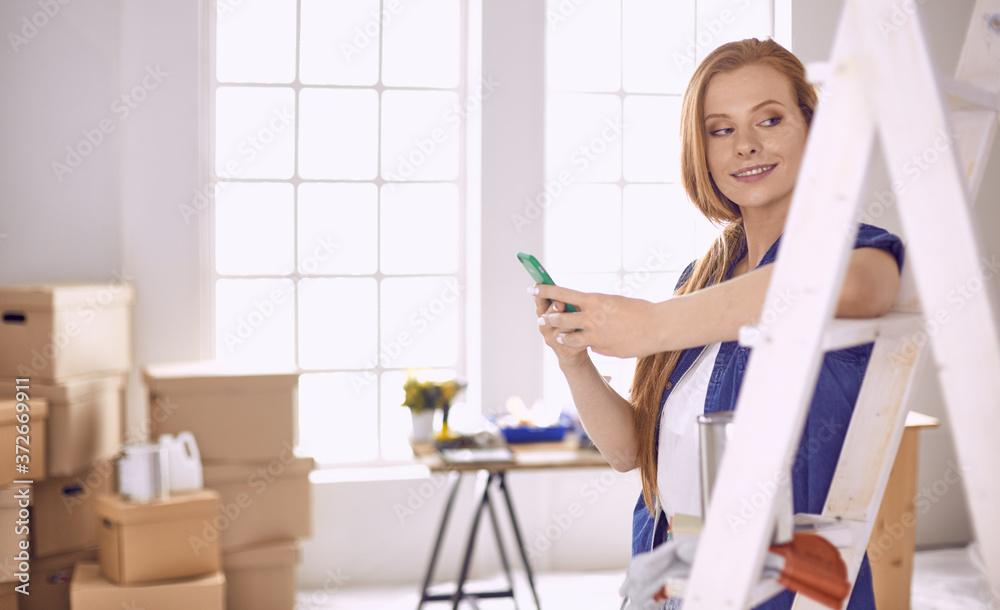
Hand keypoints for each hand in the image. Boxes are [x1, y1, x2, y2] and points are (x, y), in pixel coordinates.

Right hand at [532, 286, 588, 366]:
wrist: (573, 354)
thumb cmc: (571, 328)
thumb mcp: (566, 313)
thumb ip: (565, 304)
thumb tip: (567, 295)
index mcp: (544, 315)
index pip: (539, 302)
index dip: (539, 294)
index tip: (539, 286)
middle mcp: (545, 327)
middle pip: (548, 316)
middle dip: (554, 309)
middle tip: (560, 303)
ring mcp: (553, 340)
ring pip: (561, 329)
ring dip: (570, 323)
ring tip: (579, 318)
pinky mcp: (565, 350)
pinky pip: (573, 340)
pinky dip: (582, 335)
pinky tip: (590, 331)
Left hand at [534, 285, 662, 358]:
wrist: (657, 328)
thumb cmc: (639, 310)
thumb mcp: (614, 302)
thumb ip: (597, 307)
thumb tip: (586, 310)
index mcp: (594, 300)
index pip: (563, 293)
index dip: (546, 290)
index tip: (533, 286)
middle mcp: (592, 318)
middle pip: (561, 319)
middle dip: (549, 318)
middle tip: (542, 318)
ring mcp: (595, 336)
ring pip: (570, 337)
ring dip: (562, 336)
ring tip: (558, 336)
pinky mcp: (602, 349)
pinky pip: (591, 346)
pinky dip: (592, 343)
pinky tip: (599, 342)